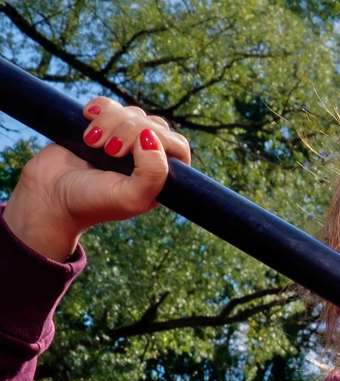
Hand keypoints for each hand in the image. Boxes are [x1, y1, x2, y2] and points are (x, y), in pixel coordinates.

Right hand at [2, 97, 191, 260]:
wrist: (49, 195)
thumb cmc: (92, 202)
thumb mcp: (130, 197)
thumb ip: (153, 174)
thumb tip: (152, 136)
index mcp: (160, 177)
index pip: (177, 145)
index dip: (158, 139)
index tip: (127, 152)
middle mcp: (146, 159)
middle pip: (154, 125)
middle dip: (129, 130)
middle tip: (108, 150)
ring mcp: (124, 141)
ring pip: (132, 113)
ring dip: (111, 121)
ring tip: (91, 142)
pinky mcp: (101, 128)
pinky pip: (111, 105)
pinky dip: (100, 107)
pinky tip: (87, 116)